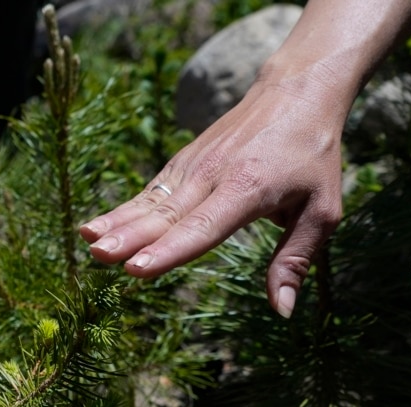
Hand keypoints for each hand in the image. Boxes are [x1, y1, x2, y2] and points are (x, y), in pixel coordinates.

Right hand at [79, 77, 344, 318]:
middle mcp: (213, 176)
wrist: (296, 92)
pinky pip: (149, 192)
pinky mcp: (182, 162)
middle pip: (165, 214)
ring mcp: (193, 166)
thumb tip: (283, 310)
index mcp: (248, 189)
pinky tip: (96, 228)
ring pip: (149, 201)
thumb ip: (295, 260)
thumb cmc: (313, 157)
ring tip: (88, 242)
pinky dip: (122, 210)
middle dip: (129, 238)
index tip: (138, 269)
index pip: (202, 227)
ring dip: (116, 222)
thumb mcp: (323, 211)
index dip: (169, 250)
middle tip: (98, 257)